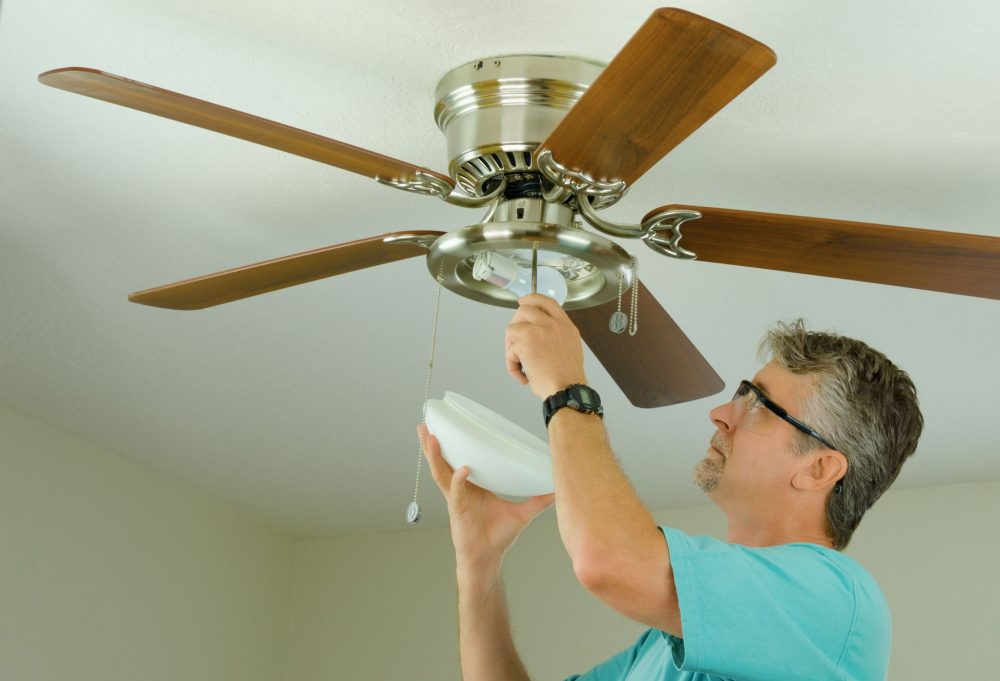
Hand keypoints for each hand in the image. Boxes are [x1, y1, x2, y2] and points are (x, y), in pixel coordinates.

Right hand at [418, 424, 553, 576]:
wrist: (488, 559)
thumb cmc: (498, 537)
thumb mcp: (521, 514)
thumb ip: (537, 501)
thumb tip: (557, 490)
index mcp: (472, 486)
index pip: (459, 460)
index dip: (451, 446)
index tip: (447, 427)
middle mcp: (460, 490)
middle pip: (443, 463)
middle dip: (432, 446)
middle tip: (425, 426)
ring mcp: (456, 500)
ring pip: (442, 474)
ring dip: (435, 457)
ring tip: (431, 439)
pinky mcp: (457, 512)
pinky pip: (457, 493)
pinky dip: (458, 481)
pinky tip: (462, 470)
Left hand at [505, 293, 586, 399]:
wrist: (566, 388)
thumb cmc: (567, 377)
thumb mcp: (570, 348)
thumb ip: (556, 336)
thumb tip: (538, 337)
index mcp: (565, 326)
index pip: (547, 302)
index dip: (532, 299)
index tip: (523, 302)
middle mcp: (553, 324)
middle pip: (525, 309)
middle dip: (516, 323)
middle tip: (515, 340)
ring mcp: (538, 330)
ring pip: (512, 328)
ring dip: (511, 347)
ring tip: (520, 362)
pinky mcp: (525, 341)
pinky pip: (509, 349)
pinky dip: (512, 364)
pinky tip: (522, 374)